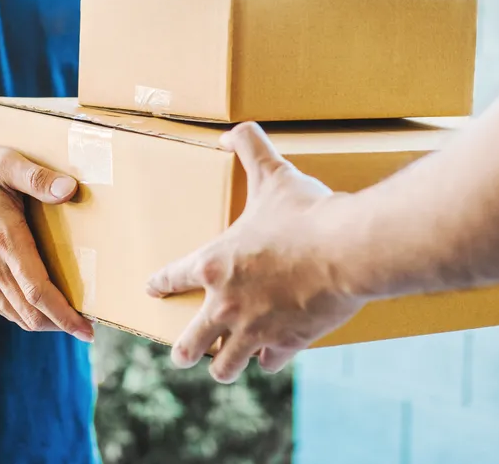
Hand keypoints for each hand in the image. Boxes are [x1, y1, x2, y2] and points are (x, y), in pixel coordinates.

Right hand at [0, 144, 93, 341]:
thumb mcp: (4, 162)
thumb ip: (37, 177)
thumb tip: (70, 190)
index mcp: (3, 239)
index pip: (38, 290)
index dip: (64, 314)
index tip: (87, 330)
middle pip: (30, 312)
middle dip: (61, 324)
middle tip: (87, 327)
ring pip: (16, 314)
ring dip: (44, 322)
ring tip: (69, 319)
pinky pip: (1, 307)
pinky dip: (24, 313)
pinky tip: (40, 307)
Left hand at [146, 123, 365, 382]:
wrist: (346, 250)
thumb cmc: (307, 213)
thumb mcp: (274, 175)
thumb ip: (250, 148)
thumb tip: (232, 131)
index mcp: (216, 264)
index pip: (175, 277)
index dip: (161, 283)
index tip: (151, 289)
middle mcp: (227, 304)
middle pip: (190, 342)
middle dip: (184, 350)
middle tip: (182, 353)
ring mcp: (255, 329)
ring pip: (225, 365)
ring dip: (223, 365)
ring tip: (220, 366)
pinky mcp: (287, 343)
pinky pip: (269, 362)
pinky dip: (269, 359)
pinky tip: (269, 356)